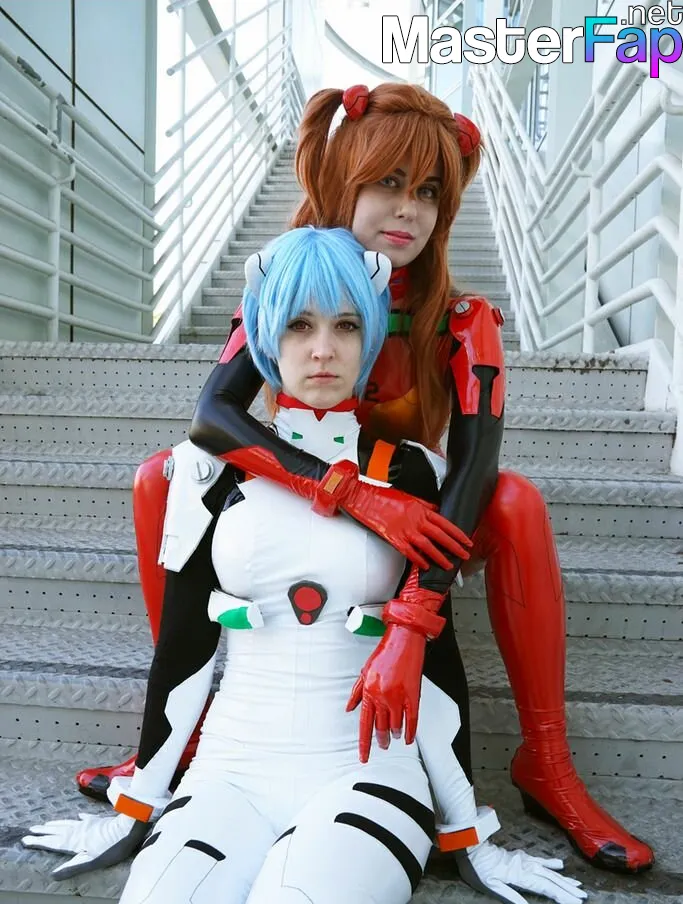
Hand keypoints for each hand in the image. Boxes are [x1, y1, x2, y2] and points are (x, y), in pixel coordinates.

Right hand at [21, 812, 148, 879]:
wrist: (131, 826)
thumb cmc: (113, 847)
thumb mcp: (91, 861)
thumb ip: (72, 867)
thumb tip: (53, 875)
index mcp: (75, 841)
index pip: (53, 842)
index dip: (39, 841)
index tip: (25, 840)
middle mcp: (79, 830)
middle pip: (58, 830)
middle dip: (44, 831)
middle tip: (31, 829)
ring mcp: (89, 824)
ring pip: (68, 823)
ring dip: (56, 823)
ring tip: (47, 823)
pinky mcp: (99, 820)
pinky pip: (85, 818)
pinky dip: (78, 817)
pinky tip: (77, 814)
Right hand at [315, 460, 471, 570]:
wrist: (364, 498)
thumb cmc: (384, 497)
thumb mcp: (409, 496)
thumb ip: (424, 504)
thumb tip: (435, 508)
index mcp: (421, 509)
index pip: (445, 523)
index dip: (458, 534)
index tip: (466, 541)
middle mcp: (416, 520)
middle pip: (440, 536)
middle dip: (454, 547)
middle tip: (464, 555)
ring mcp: (405, 530)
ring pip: (428, 546)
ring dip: (439, 557)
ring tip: (448, 565)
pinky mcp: (394, 538)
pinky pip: (410, 552)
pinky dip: (419, 560)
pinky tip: (425, 565)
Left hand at [347, 624, 425, 761]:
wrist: (403, 640)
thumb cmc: (384, 654)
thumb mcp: (364, 671)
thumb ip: (356, 692)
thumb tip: (349, 709)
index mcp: (368, 691)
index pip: (364, 724)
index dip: (364, 743)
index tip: (363, 757)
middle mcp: (382, 696)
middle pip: (380, 728)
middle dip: (381, 740)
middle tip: (383, 746)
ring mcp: (398, 696)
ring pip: (396, 726)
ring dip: (395, 734)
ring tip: (395, 736)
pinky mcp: (413, 695)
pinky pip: (413, 720)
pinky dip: (411, 732)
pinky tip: (409, 738)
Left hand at [460, 841, 586, 903]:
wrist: (471, 845)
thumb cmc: (478, 868)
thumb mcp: (491, 886)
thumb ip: (511, 897)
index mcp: (521, 876)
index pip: (546, 888)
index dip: (561, 896)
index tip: (576, 902)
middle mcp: (526, 867)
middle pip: (551, 880)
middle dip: (567, 889)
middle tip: (583, 897)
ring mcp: (524, 860)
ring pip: (548, 871)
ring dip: (563, 879)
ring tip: (577, 885)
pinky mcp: (520, 856)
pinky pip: (540, 860)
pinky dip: (551, 863)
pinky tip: (560, 865)